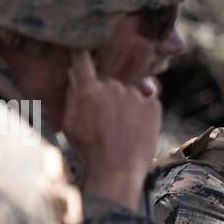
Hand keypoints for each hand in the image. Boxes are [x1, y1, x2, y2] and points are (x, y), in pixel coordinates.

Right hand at [62, 49, 161, 209]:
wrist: (117, 171)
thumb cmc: (90, 151)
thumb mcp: (71, 124)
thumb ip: (73, 96)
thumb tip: (75, 76)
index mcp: (88, 89)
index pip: (82, 58)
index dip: (82, 54)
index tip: (84, 52)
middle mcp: (112, 86)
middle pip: (109, 81)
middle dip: (107, 94)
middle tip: (107, 118)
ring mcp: (135, 95)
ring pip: (129, 92)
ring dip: (126, 104)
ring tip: (123, 129)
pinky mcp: (153, 106)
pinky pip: (147, 102)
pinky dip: (143, 112)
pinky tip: (137, 129)